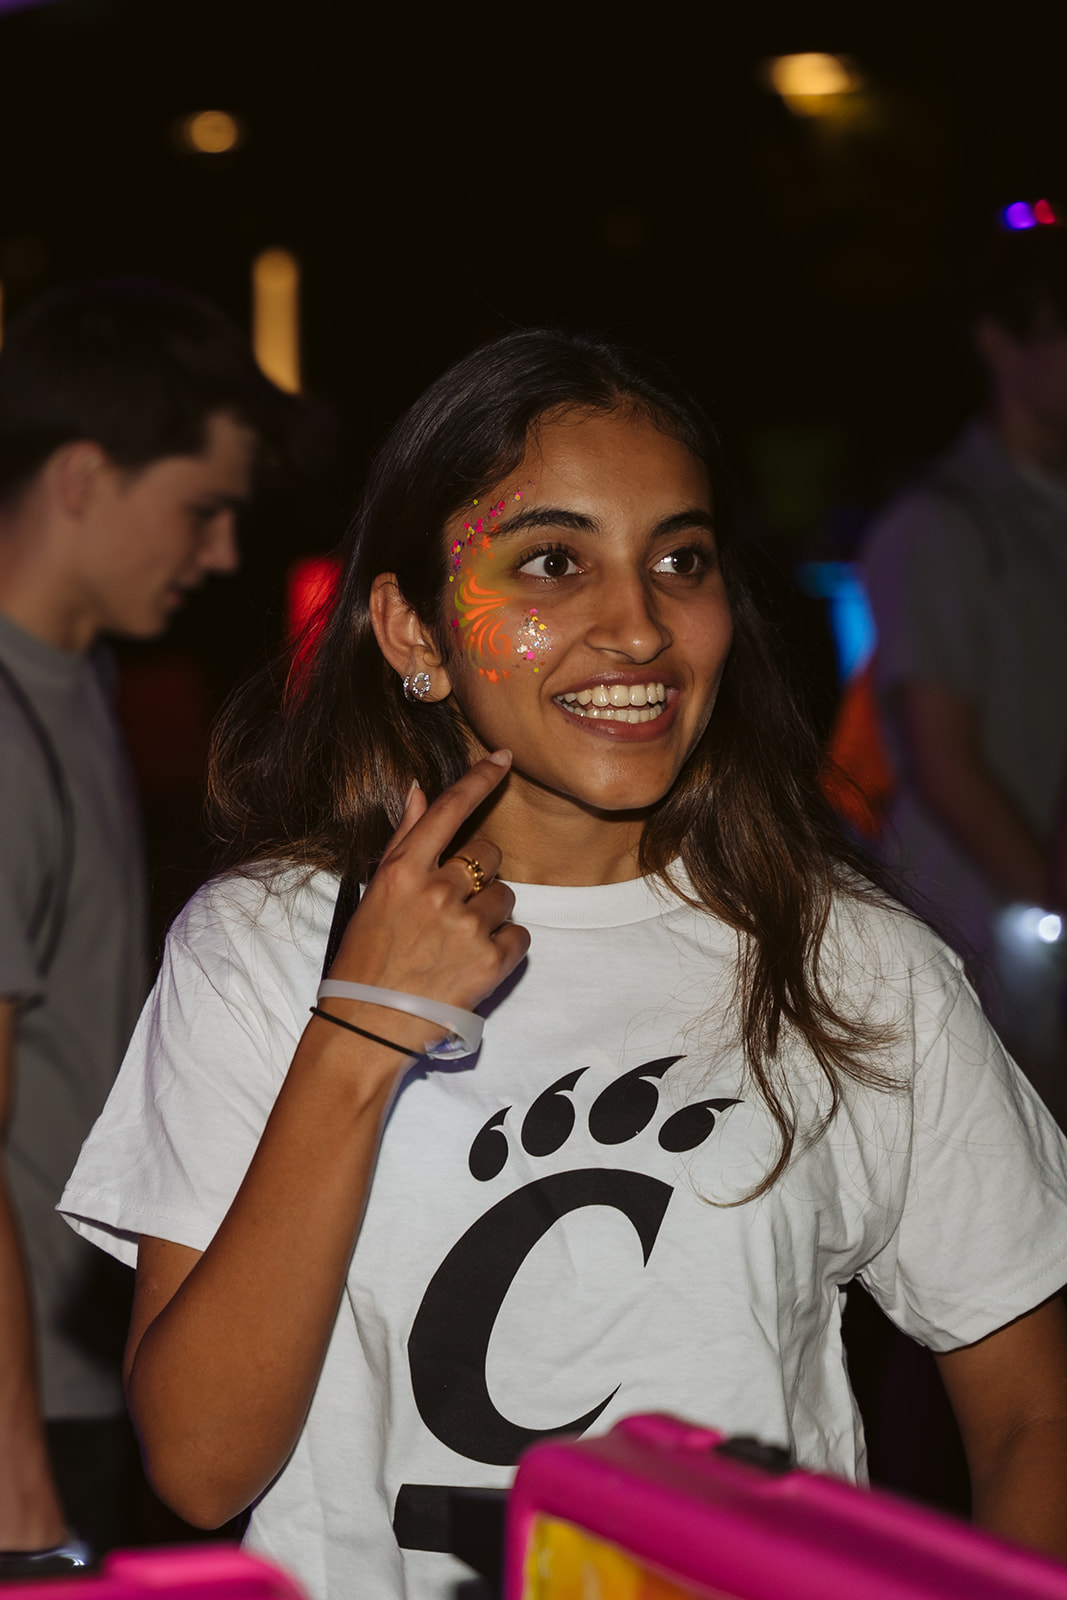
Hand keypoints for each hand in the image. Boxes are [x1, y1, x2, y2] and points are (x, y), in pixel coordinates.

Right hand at [326, 751, 529, 1034]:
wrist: (367, 1027)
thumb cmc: (364, 960)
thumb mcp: (374, 893)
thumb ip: (404, 840)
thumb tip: (418, 790)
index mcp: (404, 871)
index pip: (449, 810)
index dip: (480, 779)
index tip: (504, 758)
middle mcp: (437, 891)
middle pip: (489, 854)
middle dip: (480, 874)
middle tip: (453, 907)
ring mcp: (466, 926)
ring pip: (506, 896)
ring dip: (490, 913)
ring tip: (457, 942)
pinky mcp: (491, 961)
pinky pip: (520, 935)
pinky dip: (504, 948)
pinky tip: (473, 963)